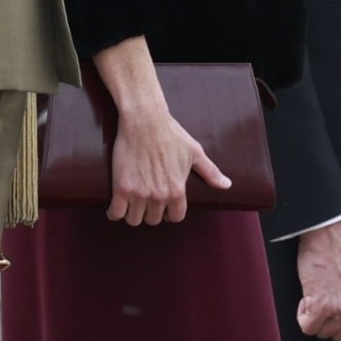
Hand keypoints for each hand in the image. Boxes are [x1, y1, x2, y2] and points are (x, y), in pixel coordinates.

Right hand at [106, 92, 218, 227]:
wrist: (145, 121)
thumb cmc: (171, 134)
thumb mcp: (195, 153)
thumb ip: (210, 172)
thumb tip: (227, 185)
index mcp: (177, 191)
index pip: (175, 217)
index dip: (169, 213)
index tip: (163, 207)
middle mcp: (159, 196)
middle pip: (153, 220)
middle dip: (150, 213)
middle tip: (146, 202)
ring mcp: (139, 194)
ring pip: (134, 220)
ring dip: (132, 214)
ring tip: (131, 204)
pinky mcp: (121, 188)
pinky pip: (116, 213)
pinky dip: (114, 213)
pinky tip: (115, 207)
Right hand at [294, 220, 340, 340]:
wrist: (329, 236)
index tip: (339, 316)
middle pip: (339, 336)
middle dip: (329, 322)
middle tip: (326, 301)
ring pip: (322, 333)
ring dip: (315, 317)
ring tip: (318, 295)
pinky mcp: (321, 307)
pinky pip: (307, 327)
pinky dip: (303, 315)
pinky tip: (308, 298)